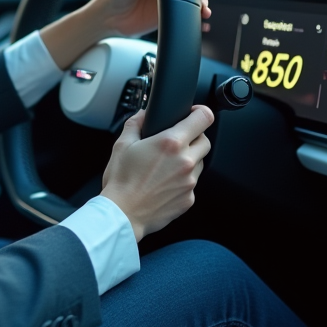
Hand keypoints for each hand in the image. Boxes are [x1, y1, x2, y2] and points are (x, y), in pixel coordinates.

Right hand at [98, 105, 212, 240]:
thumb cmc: (120, 182)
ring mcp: (189, 182)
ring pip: (199, 162)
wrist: (122, 214)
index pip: (203, 118)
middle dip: (194, 137)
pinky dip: (182, 180)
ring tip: (165, 166)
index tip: (194, 113)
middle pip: (205, 140)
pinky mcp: (189, 199)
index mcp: (170, 143)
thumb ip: (135, 123)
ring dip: (188, 159)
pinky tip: (164, 183)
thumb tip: (143, 114)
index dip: (200, 112)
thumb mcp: (121, 145)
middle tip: (176, 141)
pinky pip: (192, 183)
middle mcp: (185, 161)